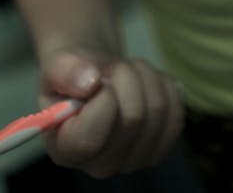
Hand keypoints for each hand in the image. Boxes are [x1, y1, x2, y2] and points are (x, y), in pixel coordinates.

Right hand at [40, 47, 184, 177]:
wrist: (95, 79)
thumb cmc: (73, 77)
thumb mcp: (57, 65)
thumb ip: (64, 71)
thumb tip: (90, 82)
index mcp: (65, 150)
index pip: (88, 139)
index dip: (102, 100)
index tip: (99, 79)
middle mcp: (99, 166)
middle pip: (132, 118)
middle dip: (125, 76)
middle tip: (111, 67)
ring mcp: (132, 161)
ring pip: (157, 110)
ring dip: (144, 76)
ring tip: (126, 71)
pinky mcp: (159, 150)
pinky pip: (175, 114)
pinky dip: (165, 87)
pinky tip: (146, 82)